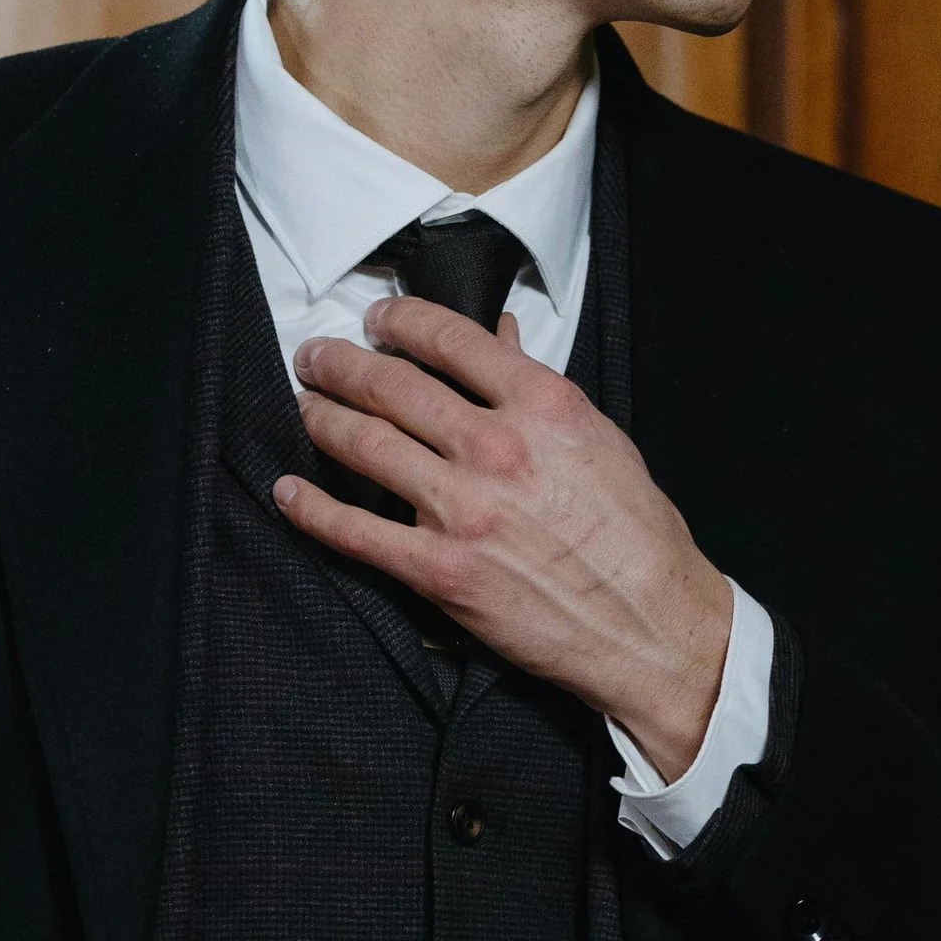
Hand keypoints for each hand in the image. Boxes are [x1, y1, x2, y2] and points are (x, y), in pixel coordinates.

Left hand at [278, 297, 734, 777]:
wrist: (651, 624)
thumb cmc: (636, 536)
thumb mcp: (600, 440)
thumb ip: (539, 389)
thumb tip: (500, 337)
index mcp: (544, 407)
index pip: (451, 338)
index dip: (401, 319)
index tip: (378, 316)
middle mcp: (497, 448)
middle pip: (393, 385)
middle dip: (342, 363)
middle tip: (317, 356)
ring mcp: (463, 510)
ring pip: (366, 445)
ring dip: (322, 417)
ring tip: (305, 404)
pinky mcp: (440, 570)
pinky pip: (357, 531)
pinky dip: (313, 509)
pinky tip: (290, 491)